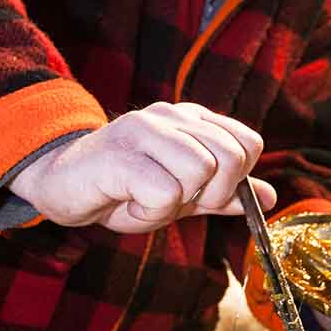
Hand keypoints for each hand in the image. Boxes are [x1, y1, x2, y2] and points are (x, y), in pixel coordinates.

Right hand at [12, 102, 275, 234]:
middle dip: (211, 196)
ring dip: (175, 205)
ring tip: (144, 200)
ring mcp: (143, 130)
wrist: (60, 187)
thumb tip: (270, 197)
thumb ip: (223, 194)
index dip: (237, 180)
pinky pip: (164, 194)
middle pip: (232, 158)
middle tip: (174, 202)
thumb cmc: (121, 189)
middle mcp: (171, 116)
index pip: (248, 143)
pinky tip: (126, 204)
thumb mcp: (181, 195)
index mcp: (191, 120)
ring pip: (201, 173)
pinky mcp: (119, 155)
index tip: (203, 195)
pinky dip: (148, 214)